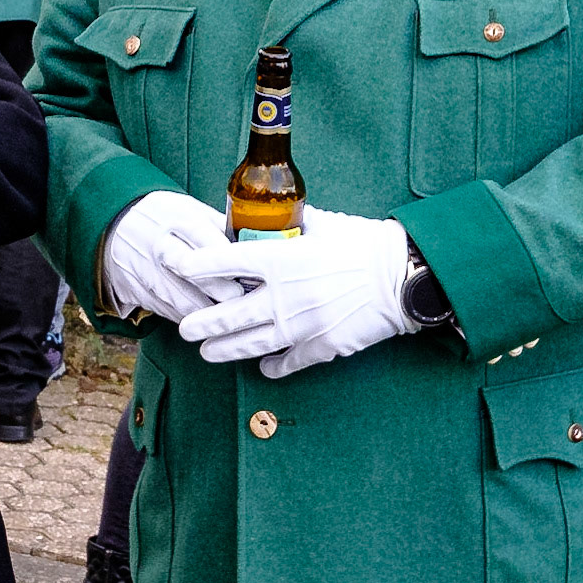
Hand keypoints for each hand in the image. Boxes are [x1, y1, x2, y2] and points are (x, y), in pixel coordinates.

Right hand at [102, 190, 240, 323]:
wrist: (113, 222)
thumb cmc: (164, 216)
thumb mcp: (188, 208)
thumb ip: (218, 226)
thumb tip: (254, 245)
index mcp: (177, 218)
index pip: (206, 243)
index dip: (229, 263)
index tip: (249, 276)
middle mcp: (158, 243)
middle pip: (191, 272)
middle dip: (219, 291)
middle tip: (240, 301)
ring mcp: (142, 268)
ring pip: (178, 299)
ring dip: (204, 311)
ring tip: (224, 315)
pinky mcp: (133, 289)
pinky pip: (164, 309)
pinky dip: (184, 315)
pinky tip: (199, 315)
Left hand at [171, 207, 414, 378]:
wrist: (403, 278)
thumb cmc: (366, 243)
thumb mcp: (327, 224)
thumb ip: (297, 223)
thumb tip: (280, 215)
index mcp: (283, 258)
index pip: (229, 261)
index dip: (199, 264)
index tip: (178, 267)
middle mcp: (286, 294)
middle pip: (231, 314)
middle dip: (202, 323)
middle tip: (184, 329)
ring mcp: (302, 325)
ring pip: (252, 343)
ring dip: (226, 350)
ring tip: (207, 353)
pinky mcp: (322, 346)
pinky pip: (290, 361)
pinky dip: (274, 366)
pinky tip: (264, 367)